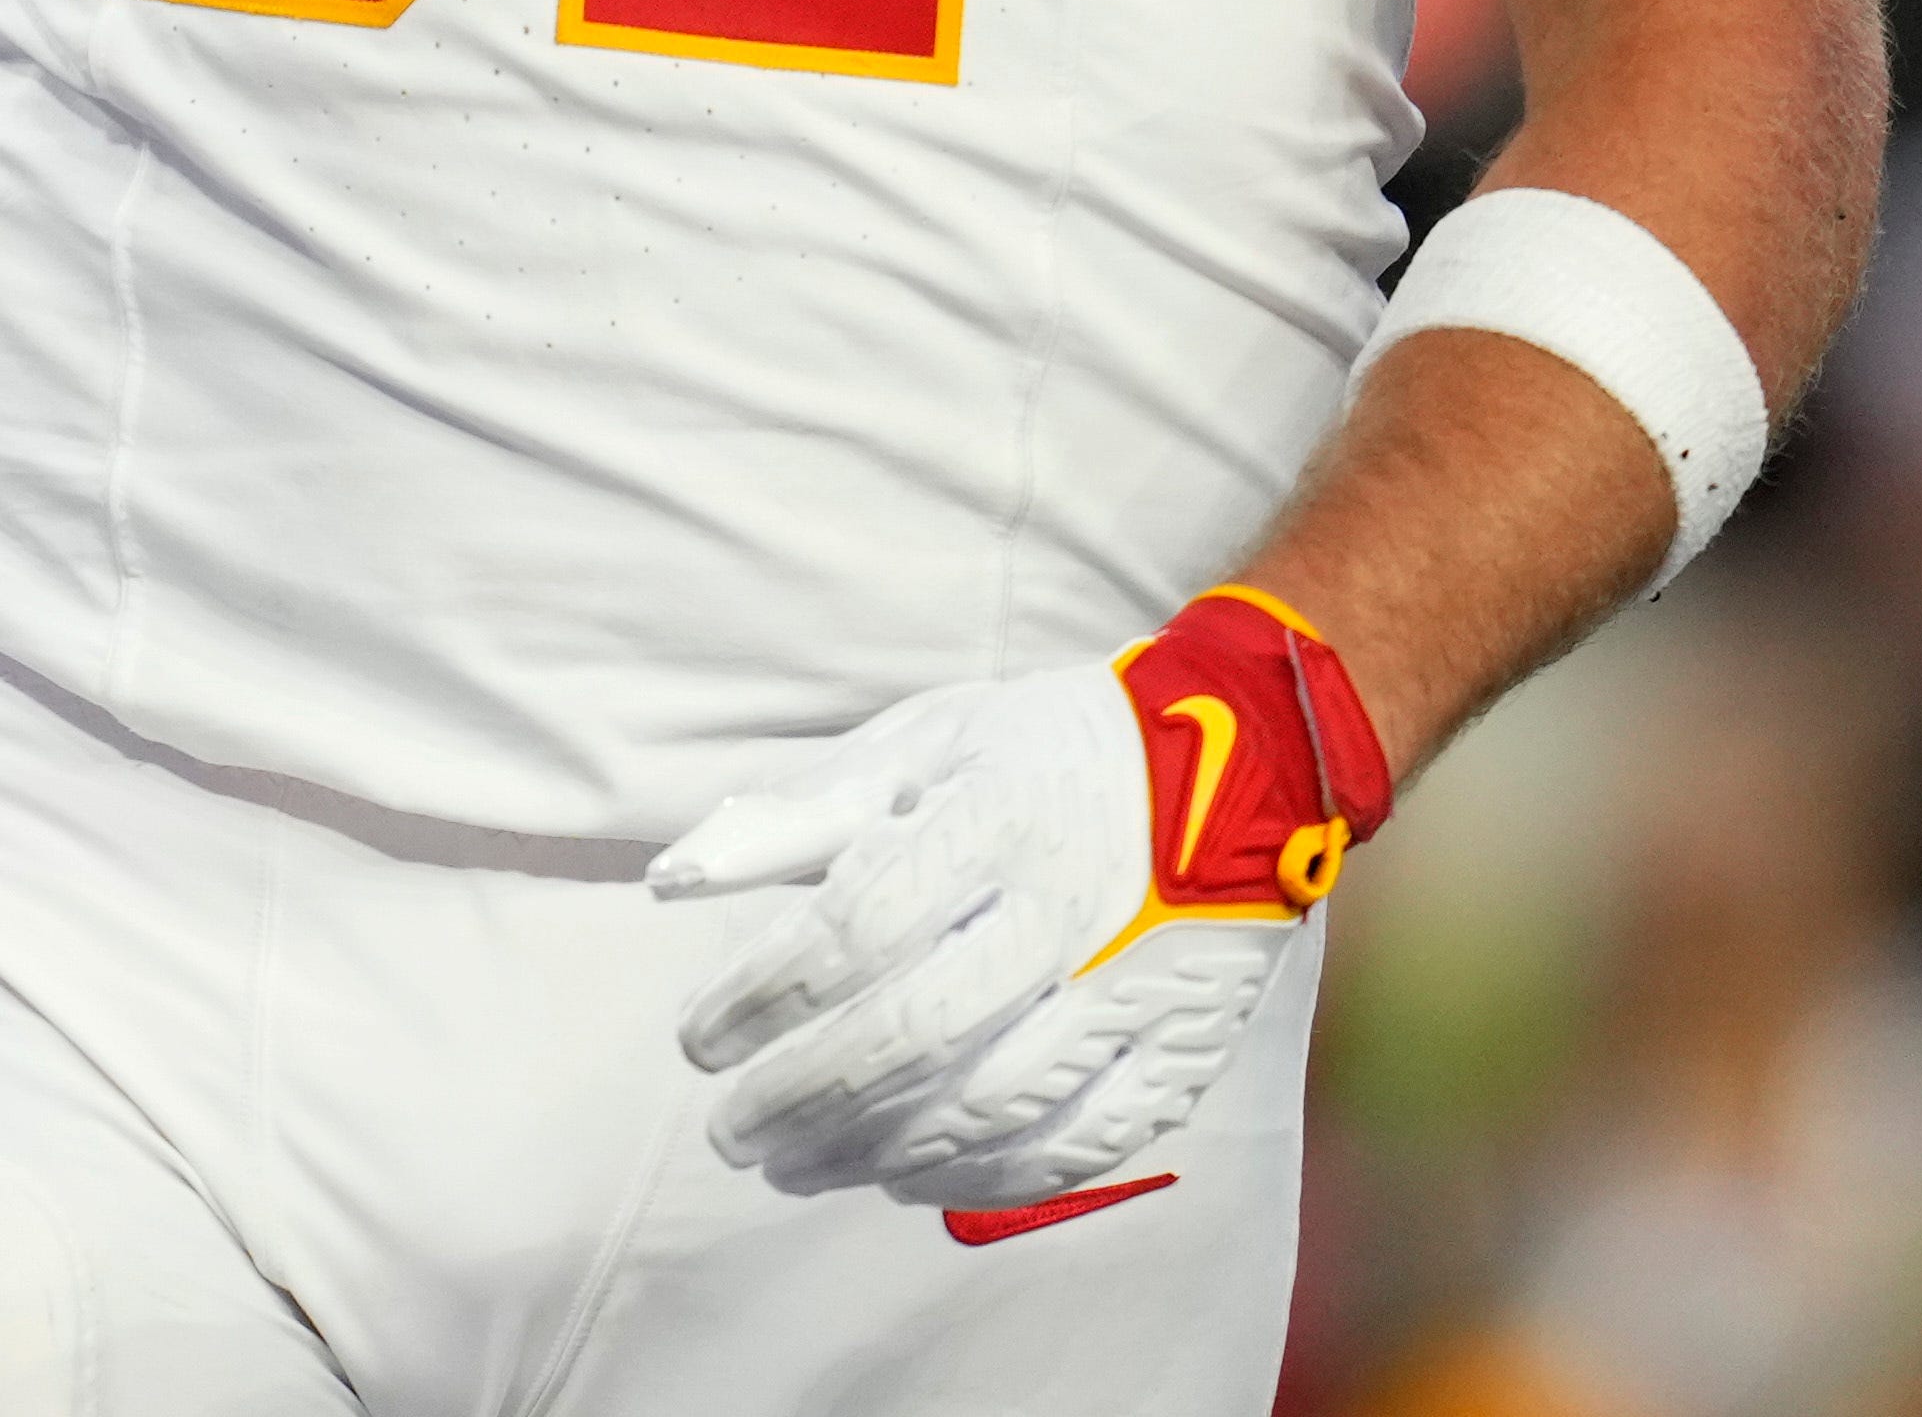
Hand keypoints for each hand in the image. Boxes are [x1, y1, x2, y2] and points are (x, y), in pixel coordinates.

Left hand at [649, 588, 1381, 1210]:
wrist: (1246, 762)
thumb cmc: (1051, 753)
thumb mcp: (927, 743)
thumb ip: (802, 813)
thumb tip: (675, 879)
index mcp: (998, 818)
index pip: (853, 927)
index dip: (759, 998)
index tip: (698, 1039)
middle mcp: (1068, 909)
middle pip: (910, 1033)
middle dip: (798, 1097)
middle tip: (732, 1131)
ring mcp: (1134, 990)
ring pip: (985, 1104)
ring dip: (870, 1151)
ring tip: (795, 1164)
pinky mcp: (1180, 1049)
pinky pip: (1074, 1143)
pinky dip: (980, 1175)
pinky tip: (908, 1177)